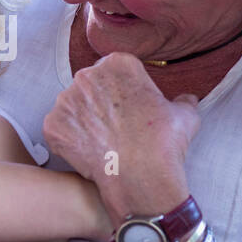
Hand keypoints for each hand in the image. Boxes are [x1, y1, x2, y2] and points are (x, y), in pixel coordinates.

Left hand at [42, 52, 200, 222]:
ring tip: (102, 142)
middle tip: (115, 127)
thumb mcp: (184, 116)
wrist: (141, 178)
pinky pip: (58, 130)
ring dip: (83, 121)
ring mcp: (66, 100)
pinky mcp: (52, 125)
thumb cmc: (164, 143)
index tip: (130, 108)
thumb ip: (183, 101)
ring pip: (73, 107)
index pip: (115, 71)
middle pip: (91, 86)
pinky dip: (69, 141)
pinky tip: (88, 153)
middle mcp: (87, 76)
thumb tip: (188, 99)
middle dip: (100, 103)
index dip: (123, 92)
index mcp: (119, 64)